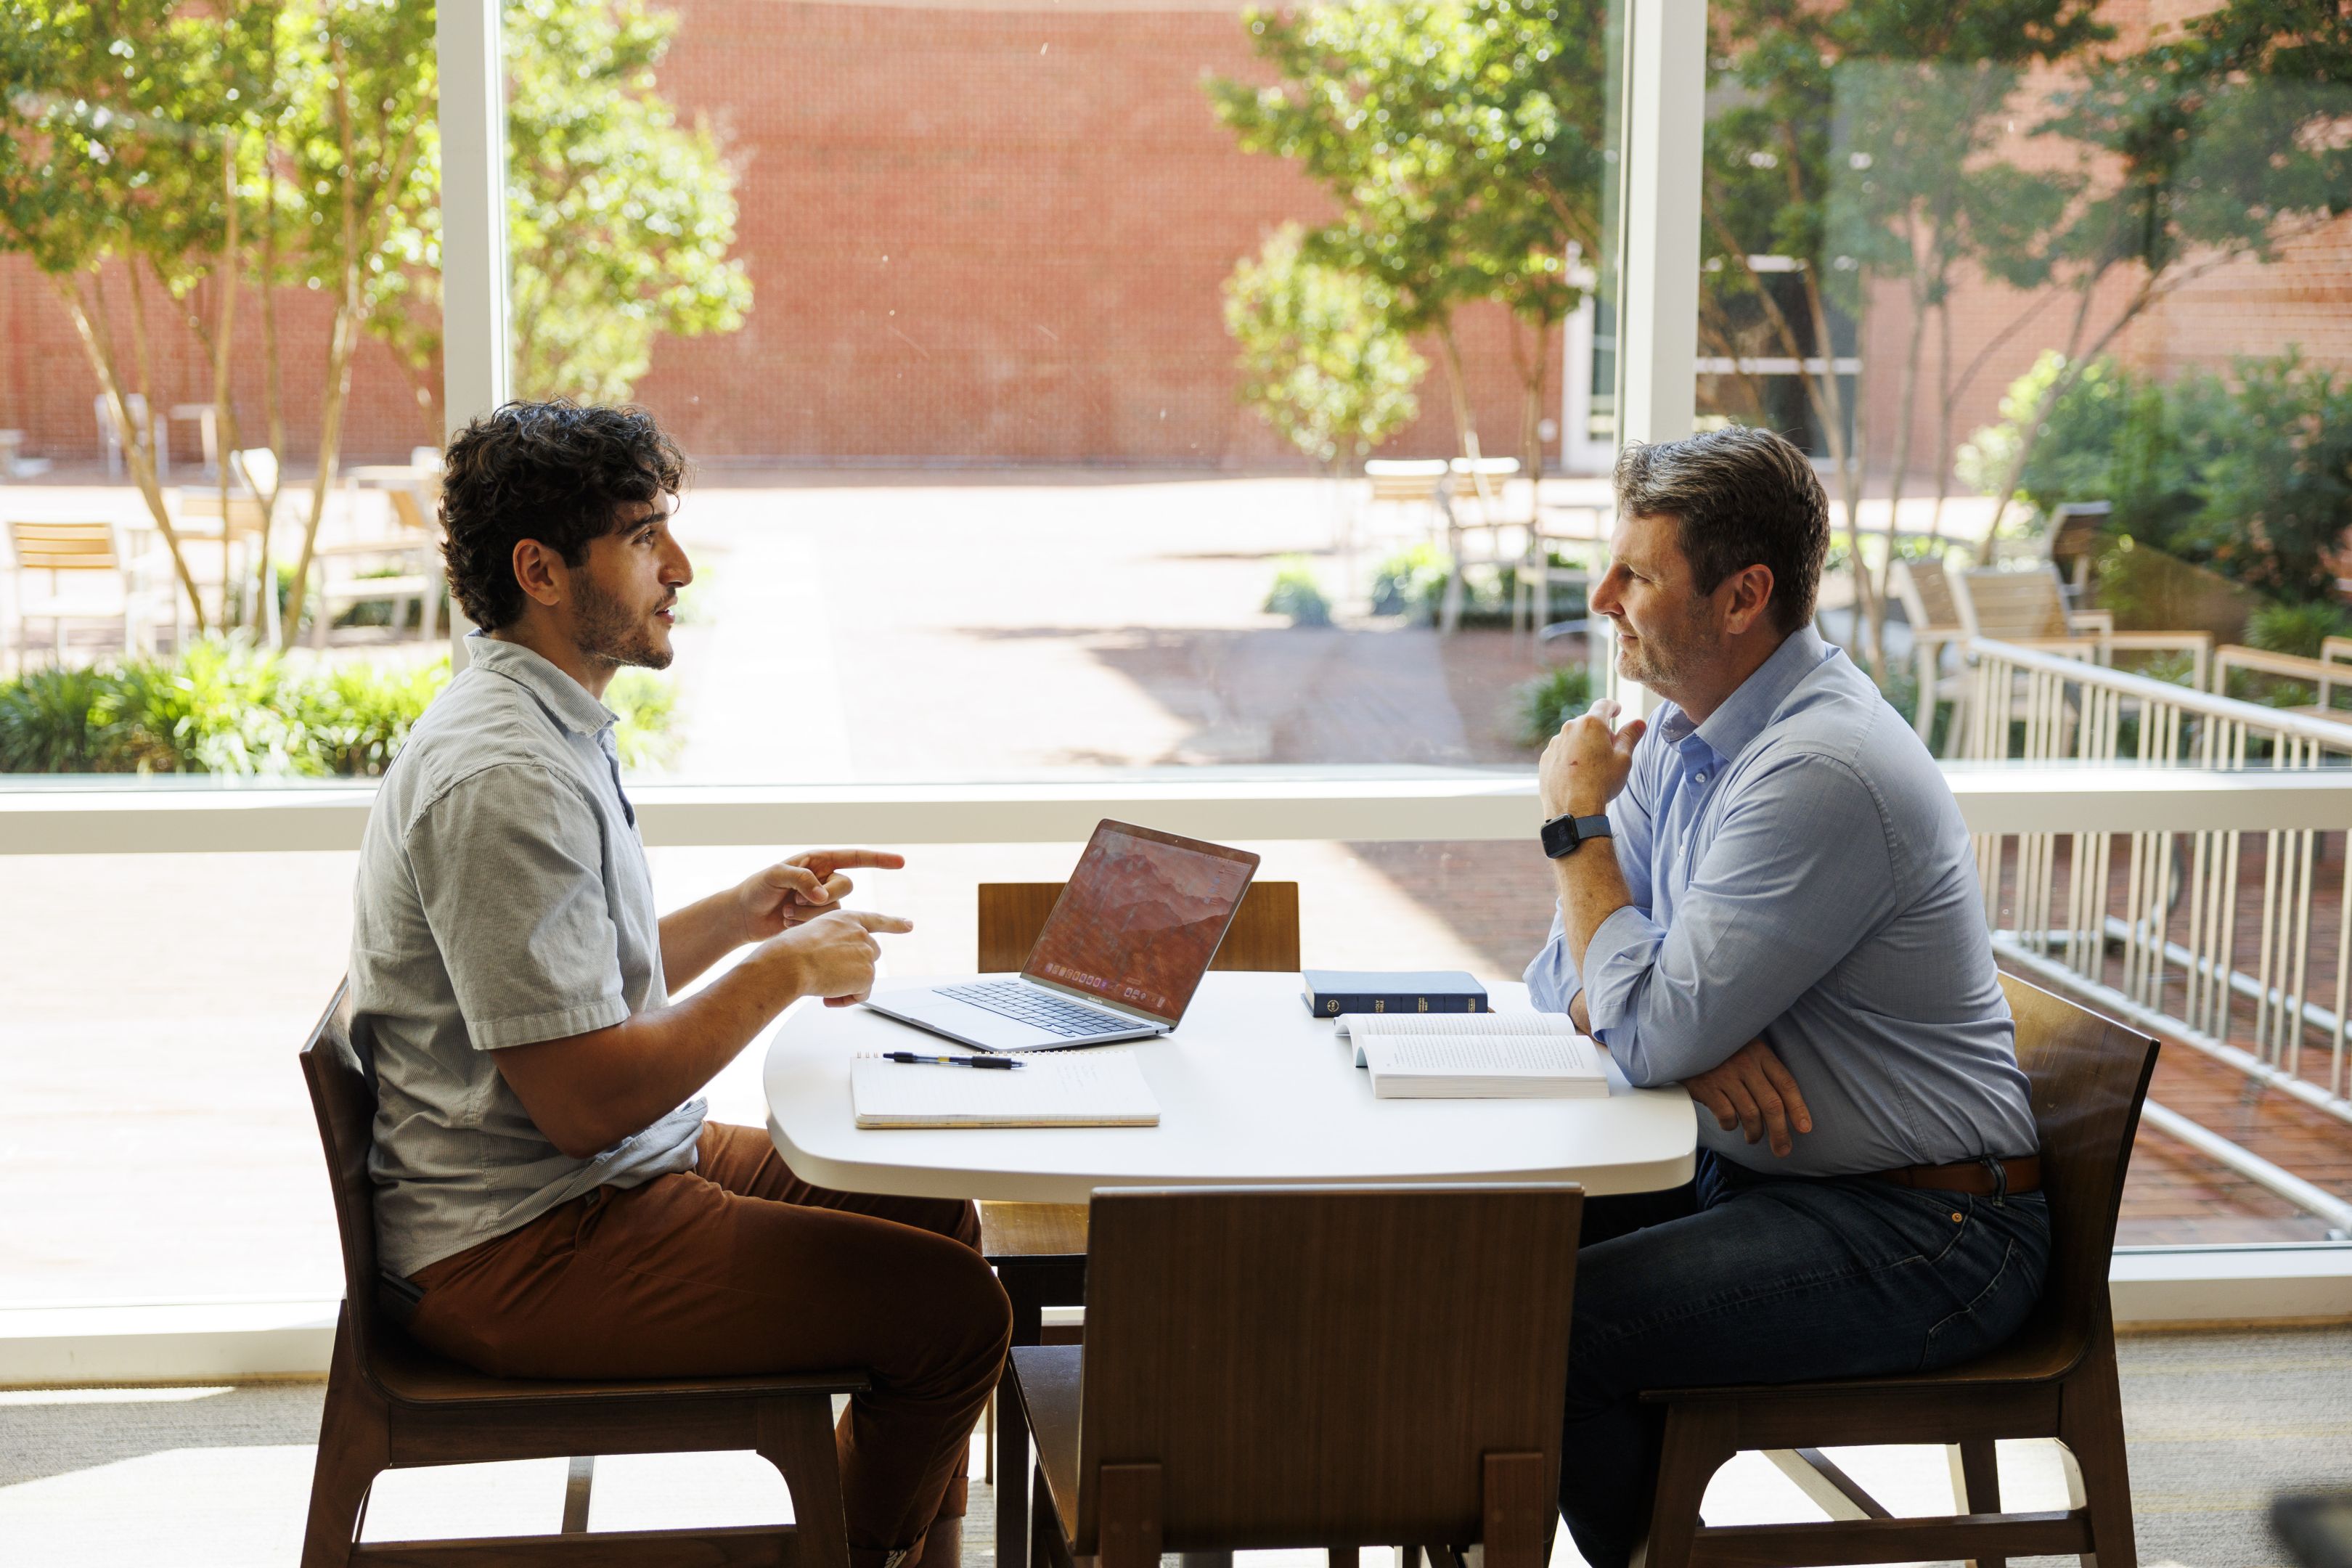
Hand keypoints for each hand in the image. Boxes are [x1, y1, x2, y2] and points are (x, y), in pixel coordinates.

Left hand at [736, 849, 905, 943]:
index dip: (879, 859)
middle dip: (823, 897)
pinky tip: (789, 924)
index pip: (855, 857)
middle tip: (795, 902)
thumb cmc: (757, 889)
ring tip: (787, 915)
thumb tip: (822, 895)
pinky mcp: (820, 922)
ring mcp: (823, 902)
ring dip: (810, 914)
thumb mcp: (775, 875)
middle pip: (846, 886)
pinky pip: (829, 925)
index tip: (901, 862)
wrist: (745, 917)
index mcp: (818, 861)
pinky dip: (808, 925)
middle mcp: (825, 880)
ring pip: (837, 909)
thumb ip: (801, 878)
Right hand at [766, 908, 915, 1006]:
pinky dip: (846, 999)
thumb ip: (833, 942)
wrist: (790, 962)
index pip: (875, 920)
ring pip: (864, 978)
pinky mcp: (867, 974)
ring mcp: (866, 952)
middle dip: (854, 970)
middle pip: (870, 956)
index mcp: (846, 919)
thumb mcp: (813, 935)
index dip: (894, 923)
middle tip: (829, 979)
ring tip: (822, 987)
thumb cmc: (790, 951)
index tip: (909, 925)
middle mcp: (860, 933)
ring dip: (846, 987)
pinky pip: (861, 994)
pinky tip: (828, 996)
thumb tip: (836, 962)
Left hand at [1539, 698, 1644, 818]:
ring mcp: (1555, 743)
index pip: (1604, 705)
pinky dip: (1570, 758)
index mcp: (1591, 724)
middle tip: (1609, 751)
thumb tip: (1639, 722)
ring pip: (1573, 738)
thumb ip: (1630, 737)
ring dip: (1583, 745)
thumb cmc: (1602, 783)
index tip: (1617, 710)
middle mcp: (1570, 728)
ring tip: (1593, 767)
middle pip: (1588, 723)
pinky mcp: (1545, 758)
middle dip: (1600, 732)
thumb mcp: (1624, 759)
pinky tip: (1577, 775)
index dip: (1613, 707)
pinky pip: (1561, 752)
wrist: (1574, 809)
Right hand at [1682, 1037, 1812, 1156]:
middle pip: (1772, 1105)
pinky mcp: (1706, 1086)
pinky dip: (1731, 1125)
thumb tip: (1784, 1110)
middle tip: (1783, 1150)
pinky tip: (1730, 1124)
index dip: (1799, 1109)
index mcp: (1760, 1053)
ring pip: (1751, 1114)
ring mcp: (1725, 1074)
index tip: (1805, 1129)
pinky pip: (1727, 1115)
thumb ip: (1764, 1073)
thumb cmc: (1721, 1052)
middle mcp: (1745, 1063)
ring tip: (1753, 1138)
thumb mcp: (1746, 1052)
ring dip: (1755, 1133)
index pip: (1786, 1084)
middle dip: (1780, 1133)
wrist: (1683, 1041)